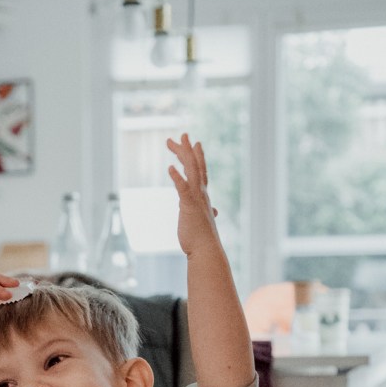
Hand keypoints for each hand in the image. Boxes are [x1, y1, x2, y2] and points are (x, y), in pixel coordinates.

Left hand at [167, 134, 219, 257]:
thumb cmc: (202, 239)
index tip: (193, 144)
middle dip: (188, 149)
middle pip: (195, 166)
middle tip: (181, 135)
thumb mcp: (202, 222)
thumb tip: (215, 211)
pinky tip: (170, 168)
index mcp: (202, 197)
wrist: (206, 252)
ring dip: (184, 155)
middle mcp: (201, 194)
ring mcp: (196, 199)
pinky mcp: (189, 206)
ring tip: (176, 141)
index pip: (200, 172)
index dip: (197, 156)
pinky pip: (182, 189)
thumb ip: (206, 213)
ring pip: (191, 171)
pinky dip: (177, 178)